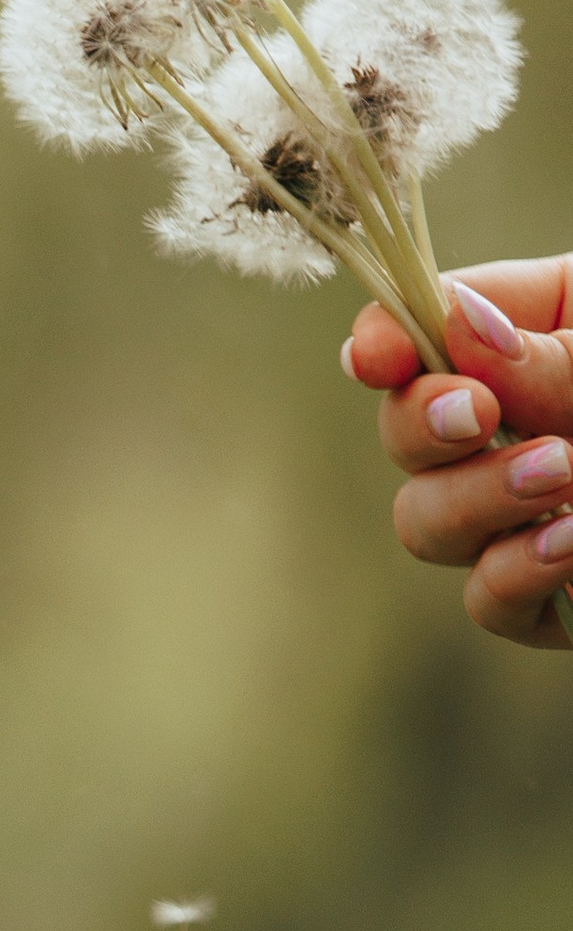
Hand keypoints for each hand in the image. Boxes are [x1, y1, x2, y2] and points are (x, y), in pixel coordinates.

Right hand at [344, 257, 572, 646]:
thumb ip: (553, 352)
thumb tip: (454, 327)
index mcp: (532, 334)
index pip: (418, 334)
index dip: (380, 345)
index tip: (377, 358)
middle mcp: (511, 429)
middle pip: (402, 435)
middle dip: (422, 427)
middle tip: (476, 416)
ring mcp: (520, 519)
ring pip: (426, 523)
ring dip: (476, 498)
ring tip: (564, 473)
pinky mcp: (550, 602)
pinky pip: (488, 601)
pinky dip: (518, 573)